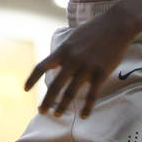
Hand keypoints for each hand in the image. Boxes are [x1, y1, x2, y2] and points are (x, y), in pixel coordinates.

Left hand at [24, 10, 138, 117]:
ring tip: (57, 115)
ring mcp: (86, 67)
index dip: (32, 79)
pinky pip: (92, 94)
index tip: (25, 90)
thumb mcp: (72, 37)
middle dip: (47, 100)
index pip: (41, 67)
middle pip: (55, 85)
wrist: (116, 25)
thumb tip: (56, 62)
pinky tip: (83, 116)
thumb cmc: (94, 30)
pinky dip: (87, 107)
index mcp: (62, 51)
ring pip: (70, 92)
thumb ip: (64, 51)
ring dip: (62, 106)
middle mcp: (72, 60)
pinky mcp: (101, 72)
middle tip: (41, 112)